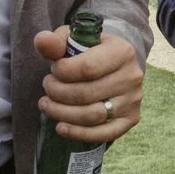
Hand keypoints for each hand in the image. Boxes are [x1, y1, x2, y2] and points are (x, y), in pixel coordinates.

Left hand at [34, 27, 143, 142]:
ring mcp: (133, 100)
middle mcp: (132, 76)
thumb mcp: (74, 40)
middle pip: (87, 94)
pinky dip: (78, 133)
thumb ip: (56, 41)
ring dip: (62, 113)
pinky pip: (104, 133)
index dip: (62, 72)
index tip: (53, 70)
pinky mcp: (131, 119)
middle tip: (47, 88)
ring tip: (47, 105)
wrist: (116, 65)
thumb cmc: (91, 51)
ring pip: (92, 115)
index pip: (87, 68)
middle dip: (57, 93)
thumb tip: (41, 40)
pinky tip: (61, 127)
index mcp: (122, 52)